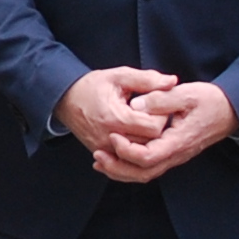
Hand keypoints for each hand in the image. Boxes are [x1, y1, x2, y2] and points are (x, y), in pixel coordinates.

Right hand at [58, 67, 175, 162]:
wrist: (66, 100)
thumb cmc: (93, 86)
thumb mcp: (120, 76)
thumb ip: (147, 79)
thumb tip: (172, 81)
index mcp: (116, 118)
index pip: (153, 128)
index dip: (162, 117)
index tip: (159, 106)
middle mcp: (110, 138)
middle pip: (149, 144)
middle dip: (157, 131)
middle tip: (155, 115)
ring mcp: (106, 150)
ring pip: (140, 156)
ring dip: (148, 142)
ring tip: (146, 125)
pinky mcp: (103, 155)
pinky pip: (127, 161)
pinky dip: (136, 151)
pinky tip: (138, 137)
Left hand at [95, 79, 238, 182]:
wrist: (230, 110)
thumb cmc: (210, 101)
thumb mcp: (186, 93)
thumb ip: (161, 100)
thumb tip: (136, 105)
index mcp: (178, 141)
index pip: (148, 157)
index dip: (127, 151)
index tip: (114, 135)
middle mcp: (176, 155)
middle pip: (142, 173)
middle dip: (117, 167)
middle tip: (97, 155)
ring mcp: (174, 156)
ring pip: (145, 174)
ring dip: (121, 170)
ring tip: (99, 160)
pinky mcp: (172, 153)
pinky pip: (149, 167)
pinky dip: (129, 166)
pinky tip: (115, 157)